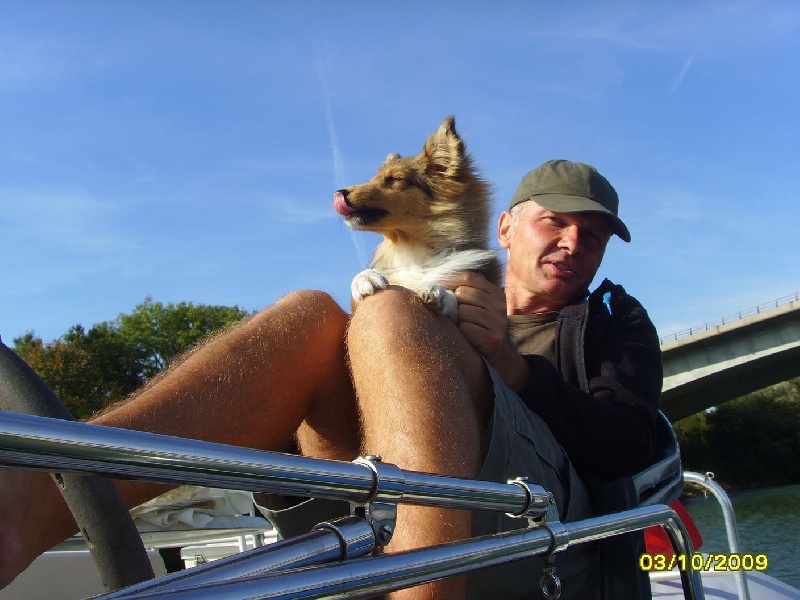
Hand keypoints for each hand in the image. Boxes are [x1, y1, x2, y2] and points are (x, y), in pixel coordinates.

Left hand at [447, 272, 530, 391]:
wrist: (498, 354)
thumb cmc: (480, 326)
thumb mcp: (480, 304)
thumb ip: (467, 288)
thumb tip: (438, 275)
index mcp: (496, 292)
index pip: (469, 276)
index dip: (450, 278)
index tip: (437, 284)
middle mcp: (499, 305)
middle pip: (462, 293)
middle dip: (454, 303)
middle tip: (456, 313)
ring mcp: (498, 322)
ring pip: (462, 311)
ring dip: (457, 319)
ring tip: (462, 325)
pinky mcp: (492, 339)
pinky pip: (465, 328)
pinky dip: (461, 332)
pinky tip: (466, 336)